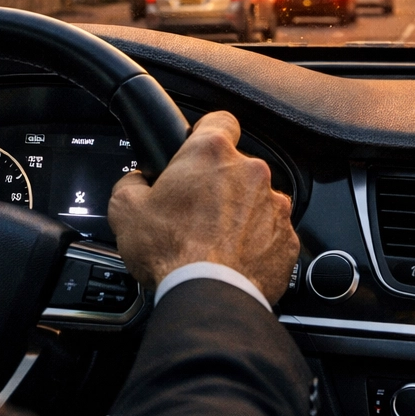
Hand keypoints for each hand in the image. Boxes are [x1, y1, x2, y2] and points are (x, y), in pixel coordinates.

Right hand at [108, 111, 296, 305]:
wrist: (210, 296)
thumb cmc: (172, 253)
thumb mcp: (126, 210)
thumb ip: (132, 183)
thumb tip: (139, 182)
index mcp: (211, 154)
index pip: (218, 120)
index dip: (205, 132)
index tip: (198, 149)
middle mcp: (250, 172)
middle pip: (236, 167)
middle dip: (219, 184)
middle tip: (195, 211)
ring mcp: (274, 205)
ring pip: (256, 200)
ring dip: (239, 214)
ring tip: (214, 241)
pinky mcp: (288, 238)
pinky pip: (272, 232)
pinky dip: (257, 243)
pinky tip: (234, 259)